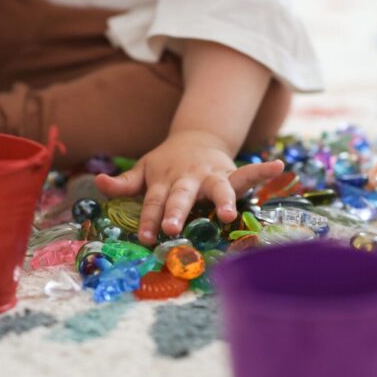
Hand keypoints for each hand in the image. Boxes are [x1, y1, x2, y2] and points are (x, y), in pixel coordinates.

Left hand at [95, 130, 283, 244]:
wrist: (196, 138)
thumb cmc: (166, 164)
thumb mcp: (143, 169)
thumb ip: (124, 182)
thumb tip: (98, 182)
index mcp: (165, 180)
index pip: (153, 201)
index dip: (148, 219)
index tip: (145, 237)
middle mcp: (189, 179)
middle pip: (181, 196)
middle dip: (177, 212)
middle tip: (171, 228)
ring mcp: (212, 176)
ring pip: (217, 189)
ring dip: (223, 201)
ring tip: (227, 215)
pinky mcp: (233, 174)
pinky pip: (249, 173)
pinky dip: (264, 170)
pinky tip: (278, 167)